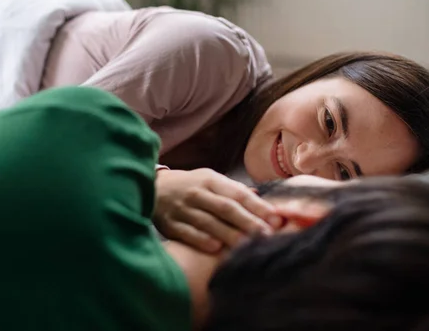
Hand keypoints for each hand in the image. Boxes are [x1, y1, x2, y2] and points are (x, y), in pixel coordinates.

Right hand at [153, 168, 282, 252]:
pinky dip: (202, 240)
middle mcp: (197, 193)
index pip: (238, 194)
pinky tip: (216, 248)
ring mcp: (182, 209)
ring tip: (247, 245)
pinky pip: (187, 233)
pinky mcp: (170, 224)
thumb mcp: (210, 180)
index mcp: (211, 180)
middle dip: (248, 222)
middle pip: (226, 208)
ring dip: (229, 234)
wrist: (152, 188)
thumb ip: (234, 190)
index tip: (276, 218)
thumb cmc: (190, 186)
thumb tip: (260, 196)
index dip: (257, 206)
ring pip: (208, 222)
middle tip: (267, 235)